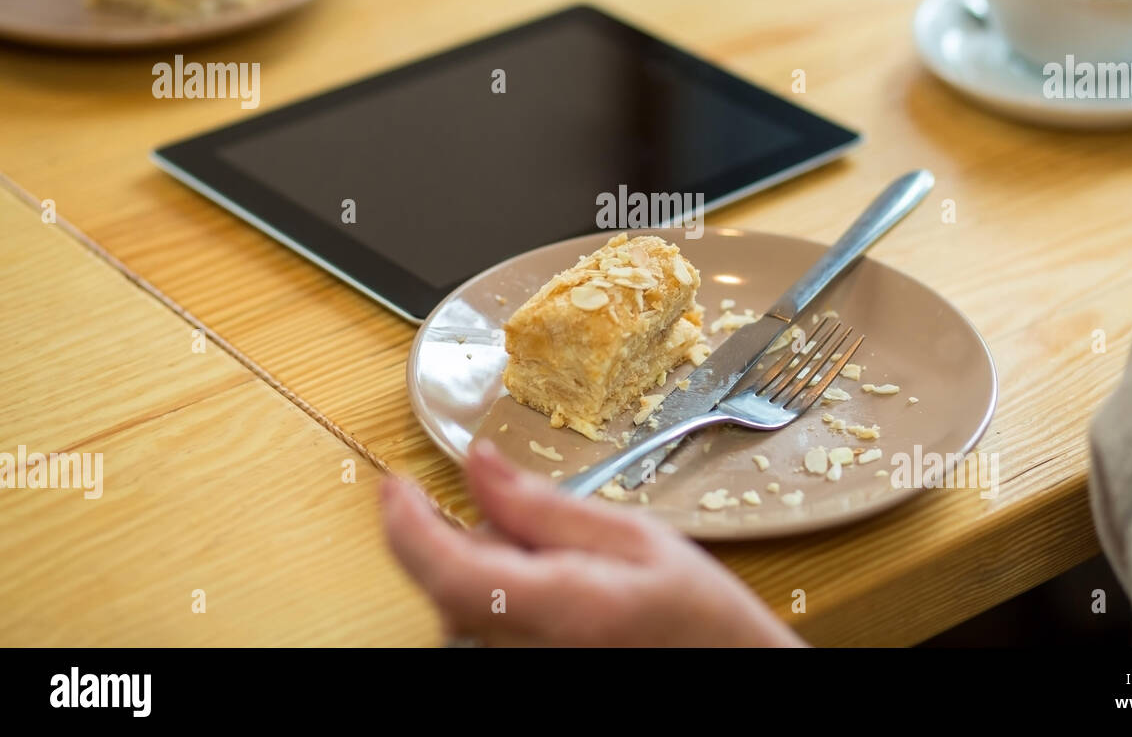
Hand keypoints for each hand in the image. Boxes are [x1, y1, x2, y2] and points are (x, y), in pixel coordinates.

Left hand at [381, 439, 805, 646]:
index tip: (394, 483)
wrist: (729, 678)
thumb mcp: (635, 540)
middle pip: (449, 584)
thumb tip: (476, 461)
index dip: (405, 524)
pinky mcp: (519, 672)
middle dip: (470, 536)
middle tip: (530, 521)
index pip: (446, 570)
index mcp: (558, 609)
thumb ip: (544, 505)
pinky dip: (503, 598)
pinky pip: (483, 633)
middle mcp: (525, 654)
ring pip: (463, 608)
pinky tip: (558, 593)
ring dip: (490, 570)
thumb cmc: (701, 622)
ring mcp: (518, 668)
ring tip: (567, 567)